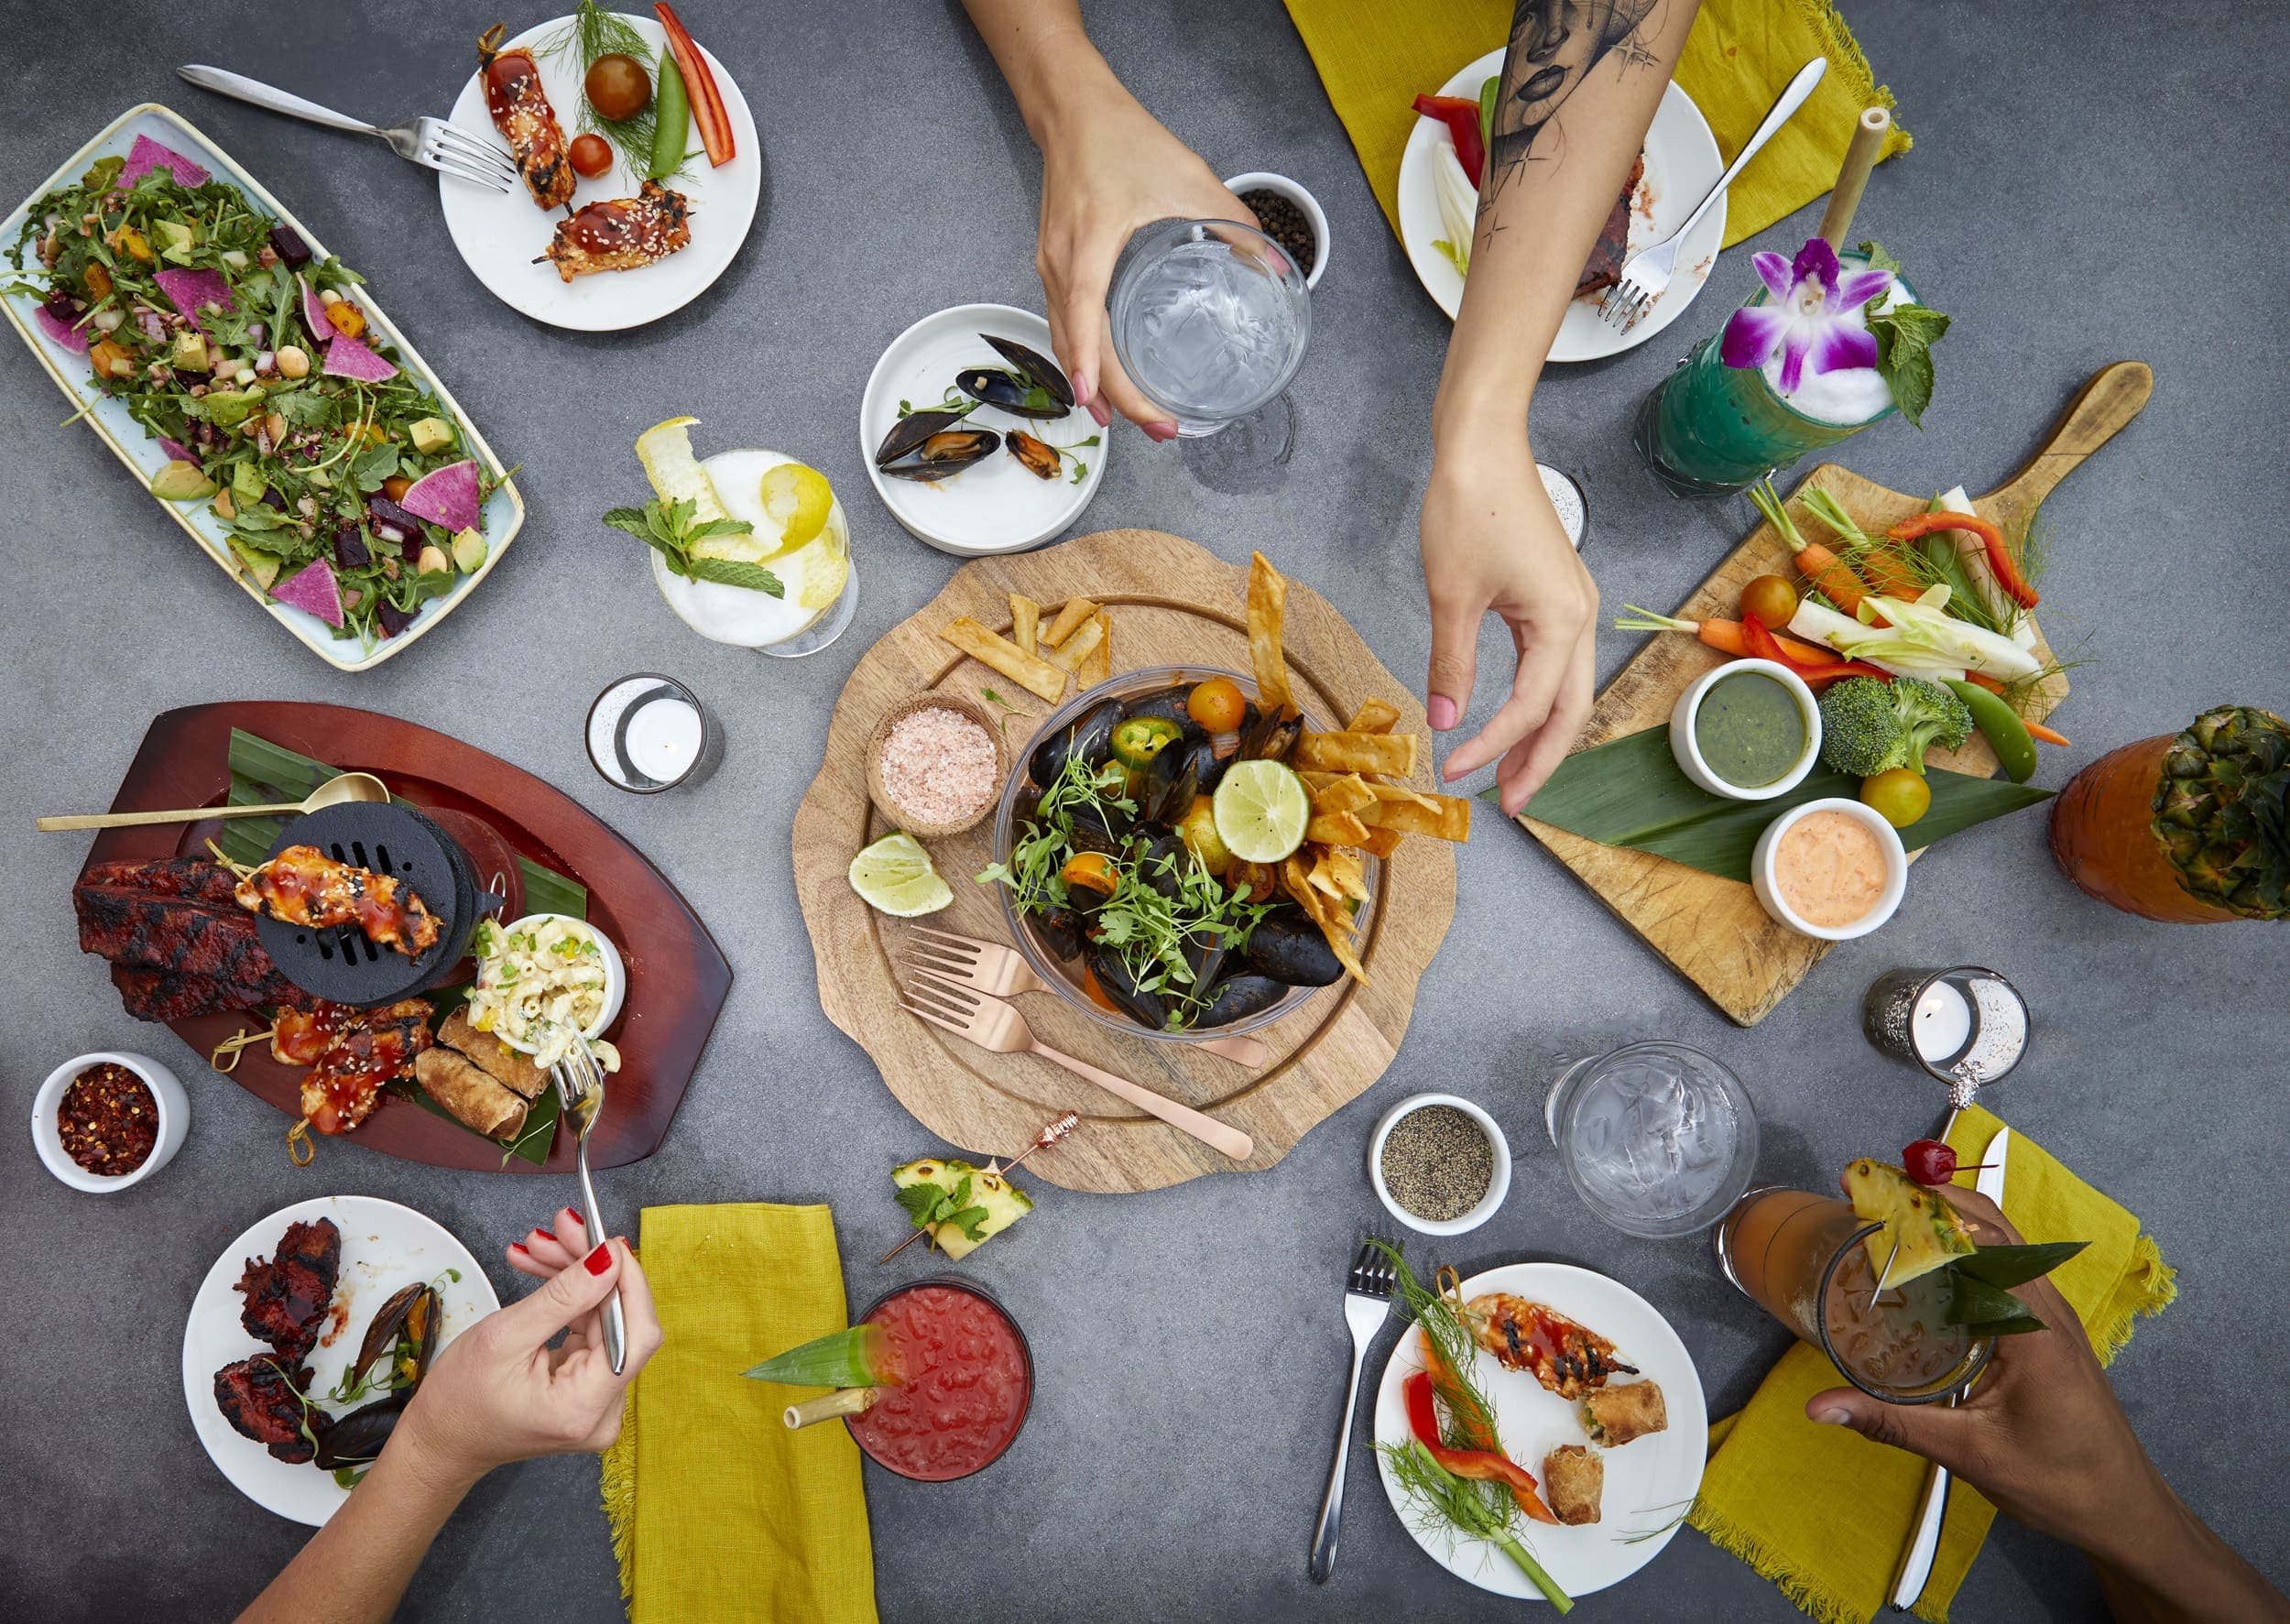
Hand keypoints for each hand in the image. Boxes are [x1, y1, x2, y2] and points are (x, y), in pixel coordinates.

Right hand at [389, 1211, 662, 1486]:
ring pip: (602, 1317)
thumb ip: (562, 1297)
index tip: (605, 1240)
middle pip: (619, 1320)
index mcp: (584, 1408)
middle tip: (560, 1227)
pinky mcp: (586, 1385)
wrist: (439, 1441)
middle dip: (590, 1267)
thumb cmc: (458, 1401)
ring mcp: (597, 1399)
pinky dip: (568, 1297)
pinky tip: (543, 1267)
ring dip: (574, 1275)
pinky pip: (588, 1328)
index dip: (629, 1282)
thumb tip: (610, 1258)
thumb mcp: (504, 1338)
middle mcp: (602, 1410)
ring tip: (538, 1244)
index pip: (638, 1335)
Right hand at [1035, 87, 1254, 437]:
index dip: (1094, 364)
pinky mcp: (1052, 265)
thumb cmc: (1123, 140)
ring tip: (1129, 421)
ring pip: (1064, 340)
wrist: (1073, 112)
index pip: (1084, 315)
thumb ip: (1233, 223)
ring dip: (1095, 385)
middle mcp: (1061, 262)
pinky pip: (1061, 323)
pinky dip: (1082, 358)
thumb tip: (1273, 265)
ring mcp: (1050, 266)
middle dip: (1113, 396)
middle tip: (1158, 430)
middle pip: (1076, 345)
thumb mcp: (1189, 177)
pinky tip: (1103, 380)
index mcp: (1090, 243)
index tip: (1105, 404)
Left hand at [1420, 425, 1596, 813]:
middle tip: (1510, 804)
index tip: (1453, 771)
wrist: (1484, 443)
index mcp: (1563, 621)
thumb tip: (1446, 721)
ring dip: (1542, 734)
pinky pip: (1557, 664)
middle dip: (1540, 760)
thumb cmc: (1469, 505)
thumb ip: (1451, 664)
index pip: (1531, 707)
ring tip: (1512, 774)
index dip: (1492, 747)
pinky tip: (1515, 719)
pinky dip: (1538, 699)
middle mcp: (1583, 617)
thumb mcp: (1450, 594)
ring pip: (1568, 689)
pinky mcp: (1558, 595)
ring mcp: (1575, 605)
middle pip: (1570, 711)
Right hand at [1804, 1188, 2164, 1559]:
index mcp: (2034, 1327)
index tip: (1868, 1198)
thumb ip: (1891, 1424)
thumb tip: (1820, 1408)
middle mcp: (2048, 1308)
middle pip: (1991, 1226)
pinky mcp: (2049, 1330)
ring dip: (1949, 1222)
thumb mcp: (1969, 1454)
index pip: (1979, 1241)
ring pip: (2002, 1243)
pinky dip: (1966, 1252)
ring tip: (1888, 1221)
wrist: (2126, 1512)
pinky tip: (1929, 1271)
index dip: (1922, 1211)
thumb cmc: (2061, 1483)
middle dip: (1929, 1201)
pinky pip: (2007, 1270)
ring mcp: (2053, 1316)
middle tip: (1866, 1199)